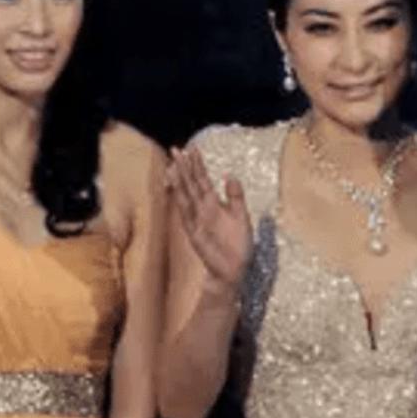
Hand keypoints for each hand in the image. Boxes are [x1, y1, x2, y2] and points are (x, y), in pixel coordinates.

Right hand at [165, 146, 252, 292]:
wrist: (234, 268)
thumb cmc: (238, 243)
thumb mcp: (242, 216)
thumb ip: (236, 196)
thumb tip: (230, 175)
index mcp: (215, 204)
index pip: (203, 180)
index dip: (197, 165)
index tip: (192, 149)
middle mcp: (203, 209)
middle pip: (191, 184)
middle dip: (184, 167)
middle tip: (176, 149)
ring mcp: (197, 220)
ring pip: (186, 195)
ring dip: (180, 180)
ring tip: (174, 164)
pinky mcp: (194, 232)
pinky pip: (186, 214)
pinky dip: (182, 201)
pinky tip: (177, 190)